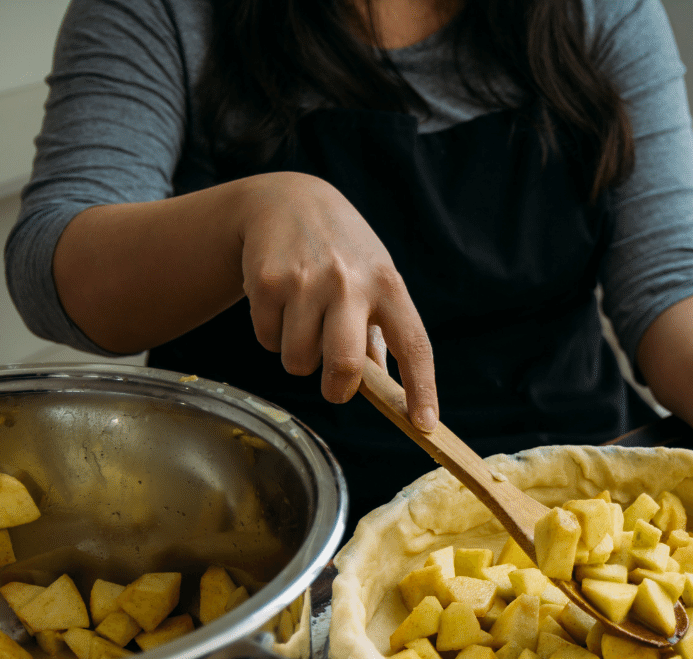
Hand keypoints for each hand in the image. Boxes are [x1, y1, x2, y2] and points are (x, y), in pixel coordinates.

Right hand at [238, 172, 437, 428]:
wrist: (287, 200)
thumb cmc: (341, 252)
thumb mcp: (373, 279)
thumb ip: (378, 333)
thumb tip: (384, 390)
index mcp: (387, 284)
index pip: (413, 345)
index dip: (421, 389)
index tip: (425, 424)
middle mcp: (350, 282)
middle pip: (344, 366)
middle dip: (337, 390)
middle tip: (335, 388)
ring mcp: (306, 281)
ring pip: (298, 362)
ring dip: (298, 358)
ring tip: (302, 323)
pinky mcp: (267, 282)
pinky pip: (268, 341)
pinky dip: (272, 335)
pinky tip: (279, 304)